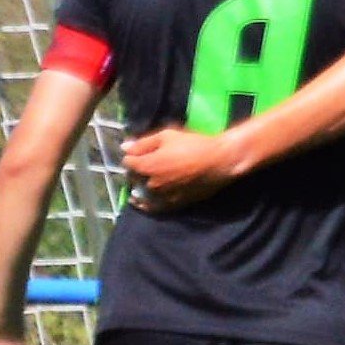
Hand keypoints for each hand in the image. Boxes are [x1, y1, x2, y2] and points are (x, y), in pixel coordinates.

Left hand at [120, 125, 239, 211]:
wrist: (220, 162)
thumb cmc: (194, 145)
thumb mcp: (167, 136)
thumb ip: (143, 143)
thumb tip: (124, 148)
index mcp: (147, 165)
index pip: (128, 162)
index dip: (132, 156)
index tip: (138, 153)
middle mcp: (151, 183)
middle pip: (134, 179)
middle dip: (135, 172)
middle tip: (142, 166)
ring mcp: (163, 196)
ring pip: (142, 194)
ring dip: (139, 189)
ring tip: (139, 185)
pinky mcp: (175, 203)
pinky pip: (155, 208)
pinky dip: (147, 205)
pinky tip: (143, 203)